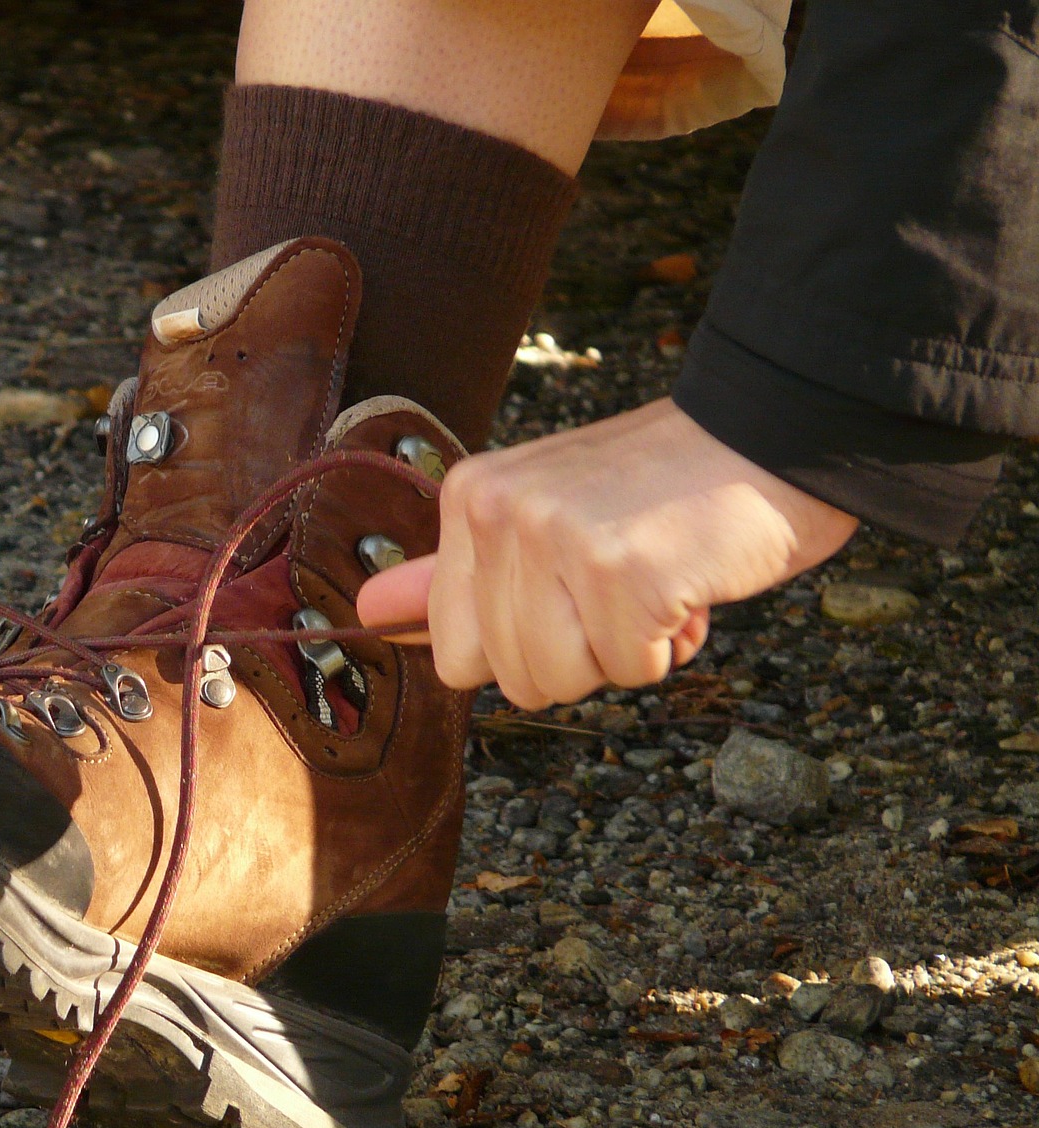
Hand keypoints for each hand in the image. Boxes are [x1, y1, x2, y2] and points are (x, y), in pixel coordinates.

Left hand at [357, 398, 857, 709]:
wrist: (773, 434)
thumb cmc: (661, 490)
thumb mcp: (542, 518)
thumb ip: (453, 574)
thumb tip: (367, 616)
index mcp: (471, 499)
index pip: (456, 652)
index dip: (527, 644)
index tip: (571, 588)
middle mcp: (499, 512)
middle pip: (512, 678)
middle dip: (579, 652)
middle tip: (622, 578)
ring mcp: (556, 538)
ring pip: (563, 681)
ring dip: (623, 651)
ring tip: (652, 578)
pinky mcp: (622, 569)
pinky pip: (632, 670)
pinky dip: (672, 643)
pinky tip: (687, 580)